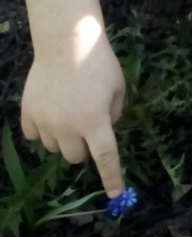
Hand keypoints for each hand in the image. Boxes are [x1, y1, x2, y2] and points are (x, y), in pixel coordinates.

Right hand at [21, 0, 126, 196]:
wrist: (66, 41)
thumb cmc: (99, 62)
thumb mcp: (117, 87)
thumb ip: (113, 113)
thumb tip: (104, 130)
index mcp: (96, 122)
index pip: (106, 158)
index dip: (111, 177)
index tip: (115, 195)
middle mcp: (69, 127)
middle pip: (76, 157)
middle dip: (84, 147)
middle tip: (87, 126)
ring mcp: (46, 122)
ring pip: (54, 147)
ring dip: (63, 137)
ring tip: (68, 110)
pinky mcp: (28, 114)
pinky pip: (35, 135)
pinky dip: (43, 128)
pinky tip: (49, 109)